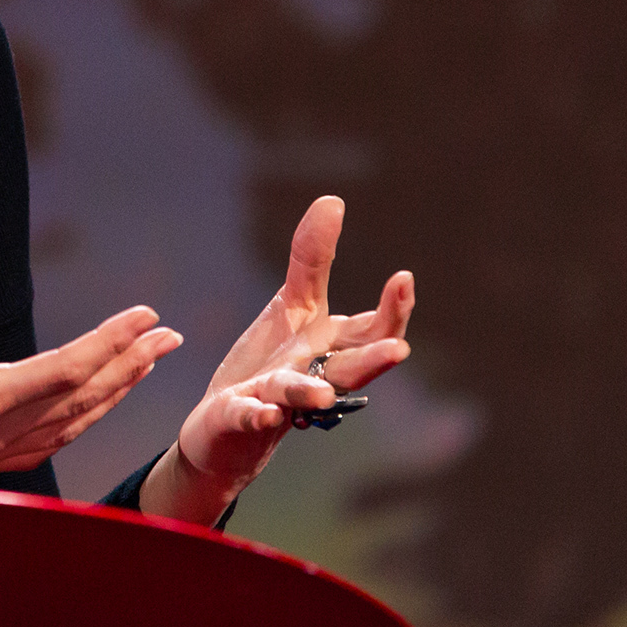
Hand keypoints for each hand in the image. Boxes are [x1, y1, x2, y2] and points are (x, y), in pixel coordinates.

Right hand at [0, 227, 182, 484]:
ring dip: (115, 391)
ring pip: (73, 424)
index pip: (65, 368)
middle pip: (84, 397)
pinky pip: (50, 441)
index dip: (110, 341)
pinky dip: (83, 419)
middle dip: (131, 363)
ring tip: (145, 363)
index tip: (143, 316)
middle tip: (168, 335)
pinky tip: (93, 408)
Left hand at [138, 196, 414, 524]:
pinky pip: (247, 416)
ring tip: (322, 396)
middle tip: (400, 350)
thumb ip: (313, 260)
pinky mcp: (238, 416)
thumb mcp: (293, 306)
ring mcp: (276, 401)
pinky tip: (262, 412)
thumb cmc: (271, 364)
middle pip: (348, 370)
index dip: (392, 311)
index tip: (403, 278)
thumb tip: (333, 200)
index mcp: (332, 351)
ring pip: (299, 397)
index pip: (372, 333)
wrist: (224, 426)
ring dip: (311, 394)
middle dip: (373, 361)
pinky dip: (255, 414)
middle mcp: (312, 378)